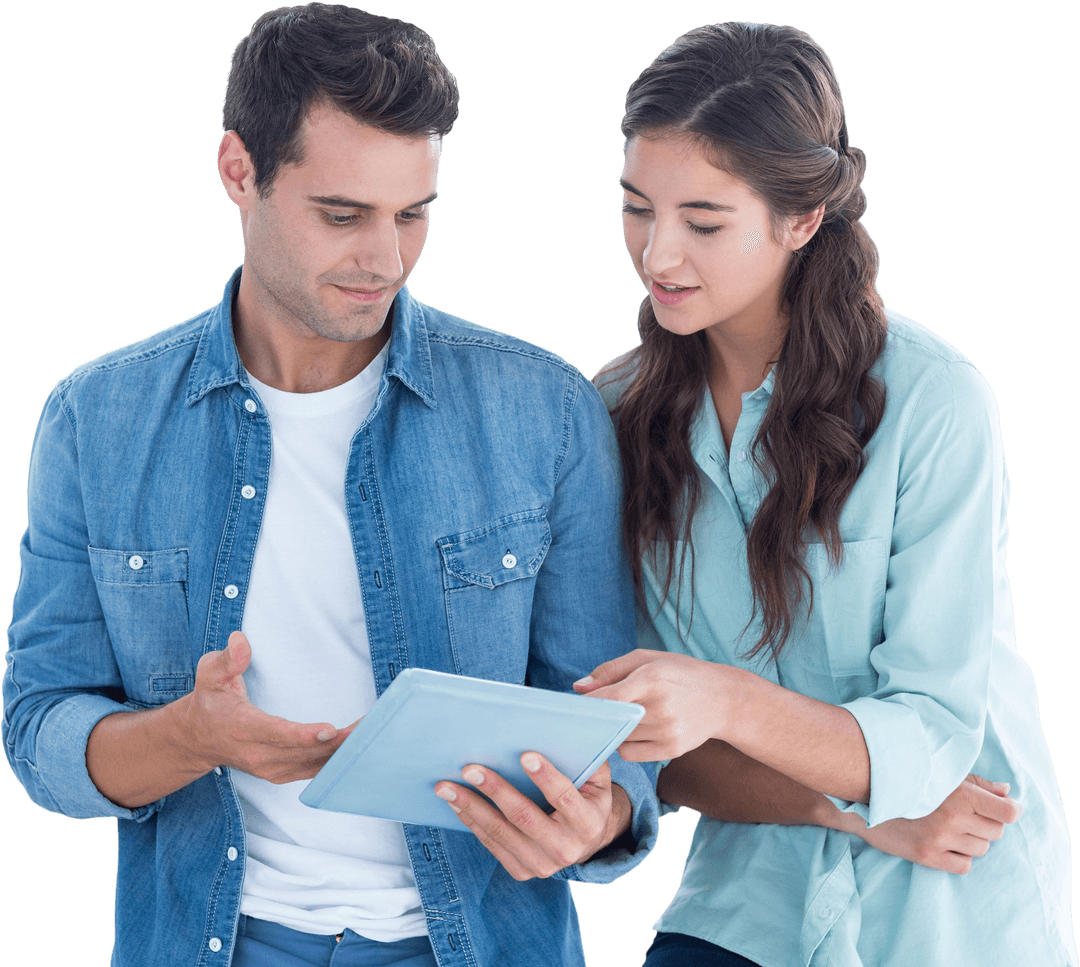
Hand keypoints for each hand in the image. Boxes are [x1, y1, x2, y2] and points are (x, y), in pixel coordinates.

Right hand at [184, 631, 355, 782]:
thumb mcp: (210, 674)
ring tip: (371, 733)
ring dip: (342, 752)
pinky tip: (357, 748)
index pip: (277, 734)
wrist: (199, 738)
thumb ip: (227, 659)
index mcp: (242, 728)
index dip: (304, 735)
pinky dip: (336, 762)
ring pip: (313, 765)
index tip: (330, 730)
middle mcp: (257, 754)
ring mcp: (270, 768)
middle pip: (304, 752)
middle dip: (338, 742)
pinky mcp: (281, 773)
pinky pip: (313, 771)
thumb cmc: (210, 701)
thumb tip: (239, 640)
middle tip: (369, 727)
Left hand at [433, 755, 629, 879]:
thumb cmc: (588, 798)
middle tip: (471, 769)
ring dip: (471, 807)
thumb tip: (560, 730)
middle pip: (524, 816)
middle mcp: (566, 849)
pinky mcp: (522, 870)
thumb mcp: (597, 779)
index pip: (564, 797)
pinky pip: (492, 845)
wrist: (586, 841)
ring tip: (447, 787)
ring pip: (501, 832)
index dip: (546, 776)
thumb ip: (585, 759)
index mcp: (588, 823)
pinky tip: (457, 804)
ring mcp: (542, 864)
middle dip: (495, 790)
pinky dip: (472, 822)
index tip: (525, 755)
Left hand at [574, 649, 726, 760]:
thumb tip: (578, 687)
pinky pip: (629, 753)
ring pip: (618, 737)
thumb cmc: (679, 674)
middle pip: (611, 719)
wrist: (723, 699)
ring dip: (615, 729)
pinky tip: (638, 731)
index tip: (572, 706)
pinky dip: (626, 744)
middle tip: (594, 713)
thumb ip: (610, 670)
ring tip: (629, 717)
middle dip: (599, 717)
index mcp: (652, 678)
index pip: (610, 696)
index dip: (588, 703)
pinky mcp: (671, 750)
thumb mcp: (647, 659)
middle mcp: (660, 706)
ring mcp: (667, 731)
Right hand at [849, 774, 1020, 873]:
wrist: (864, 797)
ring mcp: (939, 839)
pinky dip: (960, 857)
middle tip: (967, 814)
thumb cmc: (907, 781)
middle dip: (987, 824)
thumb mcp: (942, 774)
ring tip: (951, 827)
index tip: (1005, 809)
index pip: (1008, 812)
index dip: (1010, 810)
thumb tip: (1006, 792)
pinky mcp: (927, 856)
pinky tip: (945, 843)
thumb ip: (977, 784)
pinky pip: (965, 866)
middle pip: (996, 832)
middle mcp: (952, 817)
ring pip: (982, 849)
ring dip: (972, 840)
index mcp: (959, 793)